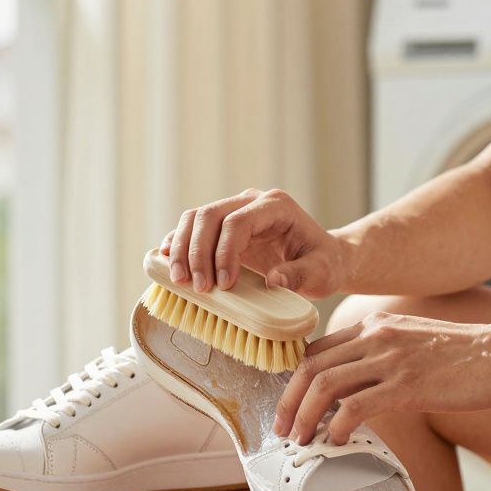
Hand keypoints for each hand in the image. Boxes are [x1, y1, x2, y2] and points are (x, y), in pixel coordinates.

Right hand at [160, 188, 348, 298]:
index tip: (224, 286)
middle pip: (209, 216)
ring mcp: (234, 211)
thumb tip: (274, 281)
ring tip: (180, 281)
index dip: (224, 253)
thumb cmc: (323, 264)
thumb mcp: (321, 273)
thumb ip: (300, 275)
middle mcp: (251, 202)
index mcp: (275, 206)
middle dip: (197, 253)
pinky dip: (177, 244)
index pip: (238, 221)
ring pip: (194, 219)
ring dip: (181, 249)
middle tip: (197, 288)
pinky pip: (192, 229)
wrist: (322, 258)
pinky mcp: (221, 227)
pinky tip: (166, 262)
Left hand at [273, 311, 490, 444]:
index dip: (295, 379)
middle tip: (282, 428)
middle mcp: (375, 336)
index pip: (317, 349)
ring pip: (324, 385)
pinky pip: (355, 406)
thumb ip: (384, 354)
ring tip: (300, 440)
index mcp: (374, 325)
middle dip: (288, 400)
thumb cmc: (467, 355)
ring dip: (304, 416)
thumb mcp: (414, 340)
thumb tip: (359, 386)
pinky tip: (336, 441)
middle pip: (310, 366)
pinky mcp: (407, 385)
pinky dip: (336, 426)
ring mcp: (390, 359)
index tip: (290, 404)